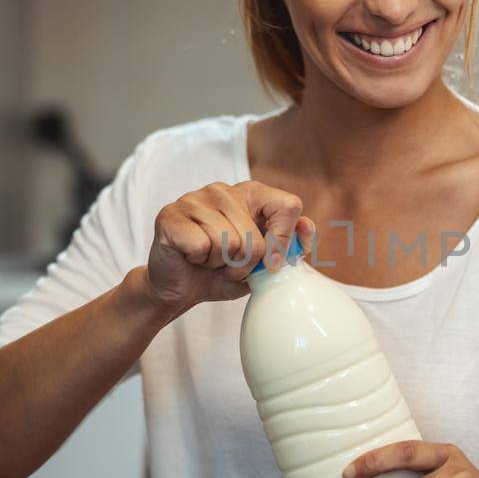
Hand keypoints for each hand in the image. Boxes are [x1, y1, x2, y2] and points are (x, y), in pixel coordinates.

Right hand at [143, 180, 312, 311]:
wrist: (180, 287)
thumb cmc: (222, 272)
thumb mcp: (263, 264)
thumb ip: (289, 246)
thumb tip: (307, 225)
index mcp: (251, 194)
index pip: (289, 206)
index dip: (283, 241)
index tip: (270, 262)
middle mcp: (223, 190)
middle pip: (256, 239)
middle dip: (244, 264)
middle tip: (226, 263)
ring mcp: (195, 198)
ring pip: (229, 243)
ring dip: (220, 264)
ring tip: (209, 260)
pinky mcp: (170, 215)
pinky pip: (201, 246)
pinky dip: (198, 260)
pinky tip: (191, 256)